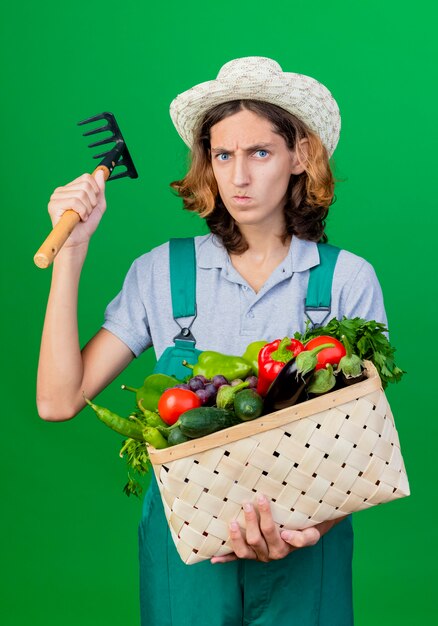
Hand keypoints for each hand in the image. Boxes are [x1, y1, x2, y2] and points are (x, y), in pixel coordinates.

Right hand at [47, 171, 106, 247]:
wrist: (80, 240)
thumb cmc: (87, 224)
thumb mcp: (98, 205)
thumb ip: (100, 189)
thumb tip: (100, 172)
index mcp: (70, 188)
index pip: (86, 177)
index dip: (95, 191)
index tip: (92, 204)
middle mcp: (61, 191)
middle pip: (85, 185)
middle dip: (92, 201)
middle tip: (86, 212)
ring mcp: (56, 197)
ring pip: (81, 194)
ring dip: (87, 209)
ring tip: (82, 217)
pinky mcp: (53, 205)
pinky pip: (75, 202)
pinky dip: (82, 212)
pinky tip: (78, 219)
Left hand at [211, 495, 345, 563]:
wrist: (302, 535)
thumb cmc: (305, 529)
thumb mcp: (311, 534)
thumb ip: (305, 538)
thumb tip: (286, 535)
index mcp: (282, 548)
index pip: (271, 531)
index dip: (266, 517)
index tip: (262, 499)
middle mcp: (268, 554)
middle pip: (255, 539)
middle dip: (250, 520)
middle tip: (247, 501)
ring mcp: (256, 555)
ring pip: (243, 551)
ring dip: (235, 537)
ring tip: (232, 521)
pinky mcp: (248, 554)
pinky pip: (235, 559)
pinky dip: (225, 559)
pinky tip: (214, 558)